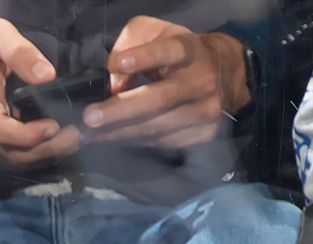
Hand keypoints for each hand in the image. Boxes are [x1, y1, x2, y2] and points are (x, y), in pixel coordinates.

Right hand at [0, 19, 80, 168]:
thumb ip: (20, 52)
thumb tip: (47, 75)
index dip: (25, 135)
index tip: (54, 126)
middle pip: (10, 153)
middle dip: (46, 149)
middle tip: (78, 135)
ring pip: (10, 162)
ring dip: (43, 155)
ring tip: (72, 139)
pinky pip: (6, 160)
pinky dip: (32, 156)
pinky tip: (52, 143)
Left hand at [85, 18, 248, 149]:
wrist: (224, 75)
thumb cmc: (178, 54)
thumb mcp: (156, 33)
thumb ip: (131, 43)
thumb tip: (115, 80)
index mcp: (189, 50)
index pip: (169, 51)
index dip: (146, 57)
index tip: (121, 63)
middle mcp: (201, 81)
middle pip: (159, 98)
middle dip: (121, 110)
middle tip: (90, 118)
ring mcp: (204, 111)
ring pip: (155, 127)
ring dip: (118, 132)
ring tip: (88, 134)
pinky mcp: (201, 135)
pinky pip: (159, 141)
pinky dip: (131, 141)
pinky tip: (110, 137)